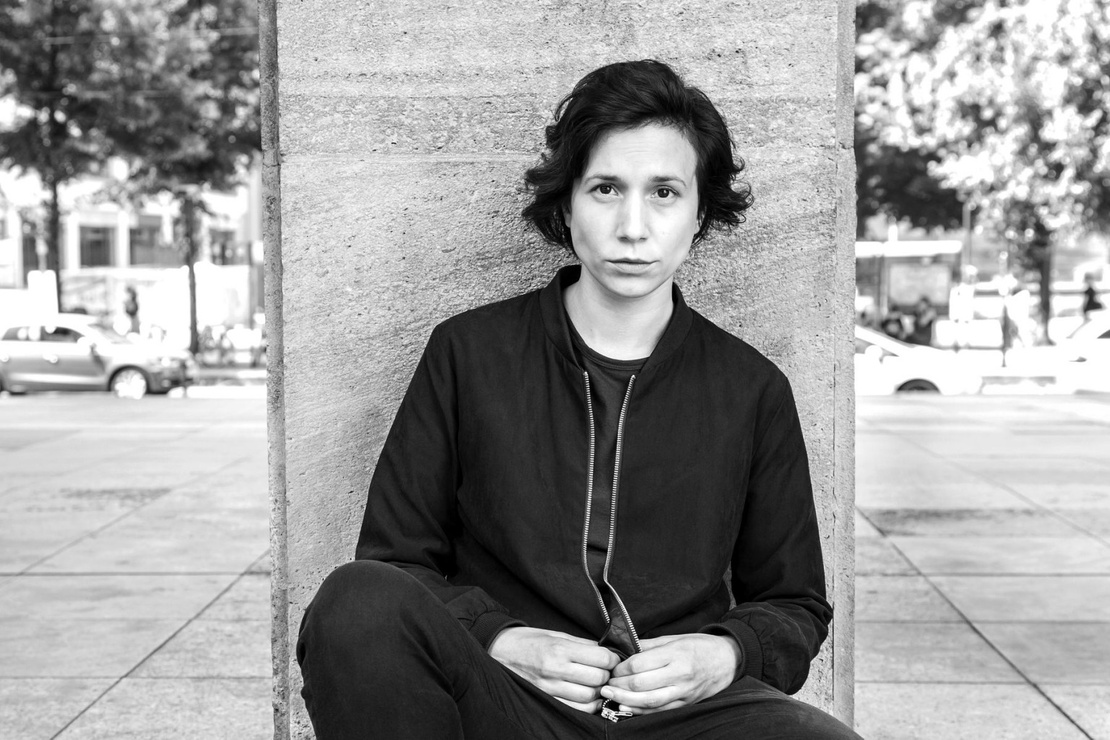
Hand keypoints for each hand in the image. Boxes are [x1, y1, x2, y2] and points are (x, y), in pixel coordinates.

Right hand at [488, 627, 620, 713]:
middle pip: (598, 679)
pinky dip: (587, 706)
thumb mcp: (556, 635)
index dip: (612, 659)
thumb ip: (582, 645)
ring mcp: (550, 688)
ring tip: (595, 684)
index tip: (611, 659)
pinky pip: (576, 709)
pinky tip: (587, 697)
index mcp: (560, 649)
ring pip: (589, 697)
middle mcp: (556, 669)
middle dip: (606, 675)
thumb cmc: (528, 641)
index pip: (601, 659)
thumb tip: (606, 652)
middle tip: (604, 671)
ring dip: (598, 692)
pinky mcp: (546, 700)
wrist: (499, 650)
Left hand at [600, 634, 739, 714]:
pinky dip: (641, 711)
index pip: (639, 664)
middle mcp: (680, 674)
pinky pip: (660, 710)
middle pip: (641, 684)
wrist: (727, 660)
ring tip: (610, 696)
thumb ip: (648, 645)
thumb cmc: (699, 646)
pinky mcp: (686, 703)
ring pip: (649, 701)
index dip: (620, 668)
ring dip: (625, 700)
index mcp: (675, 654)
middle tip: (606, 683)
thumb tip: (624, 648)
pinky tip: (626, 707)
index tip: (612, 667)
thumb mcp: (674, 639)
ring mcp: (683, 691)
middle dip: (619, 685)